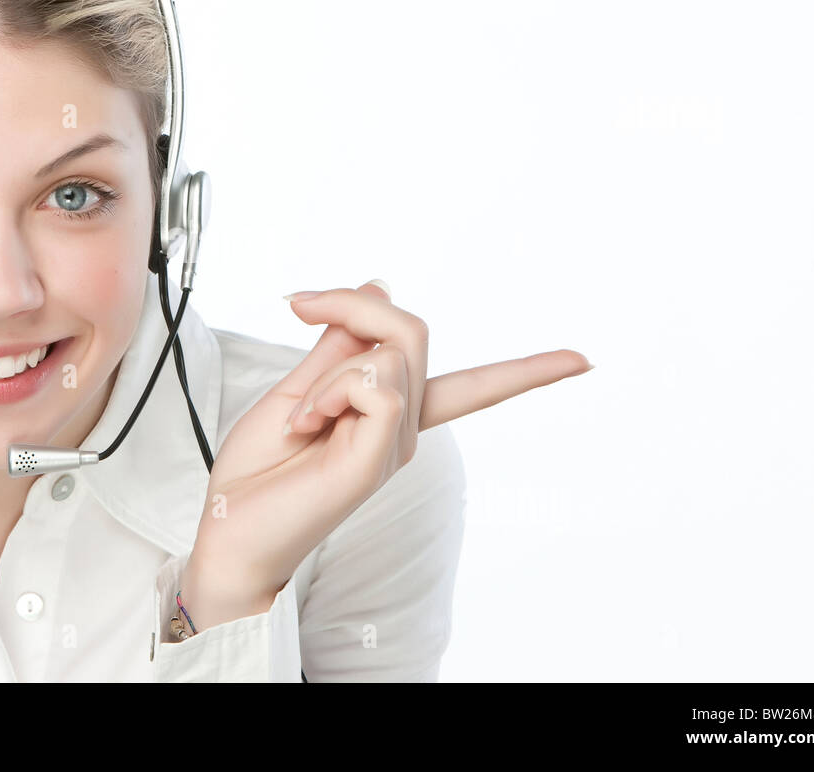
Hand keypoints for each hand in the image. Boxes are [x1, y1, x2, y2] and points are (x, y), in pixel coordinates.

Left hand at [180, 279, 591, 627]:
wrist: (230, 528)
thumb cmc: (261, 471)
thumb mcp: (299, 387)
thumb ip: (341, 344)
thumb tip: (378, 285)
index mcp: (390, 414)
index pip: (473, 386)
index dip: (528, 371)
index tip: (583, 360)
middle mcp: (404, 430)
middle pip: (411, 329)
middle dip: (354, 301)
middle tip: (300, 304)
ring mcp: (396, 445)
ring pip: (389, 351)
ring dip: (328, 367)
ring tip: (302, 413)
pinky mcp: (380, 458)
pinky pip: (376, 383)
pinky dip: (331, 388)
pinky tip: (310, 421)